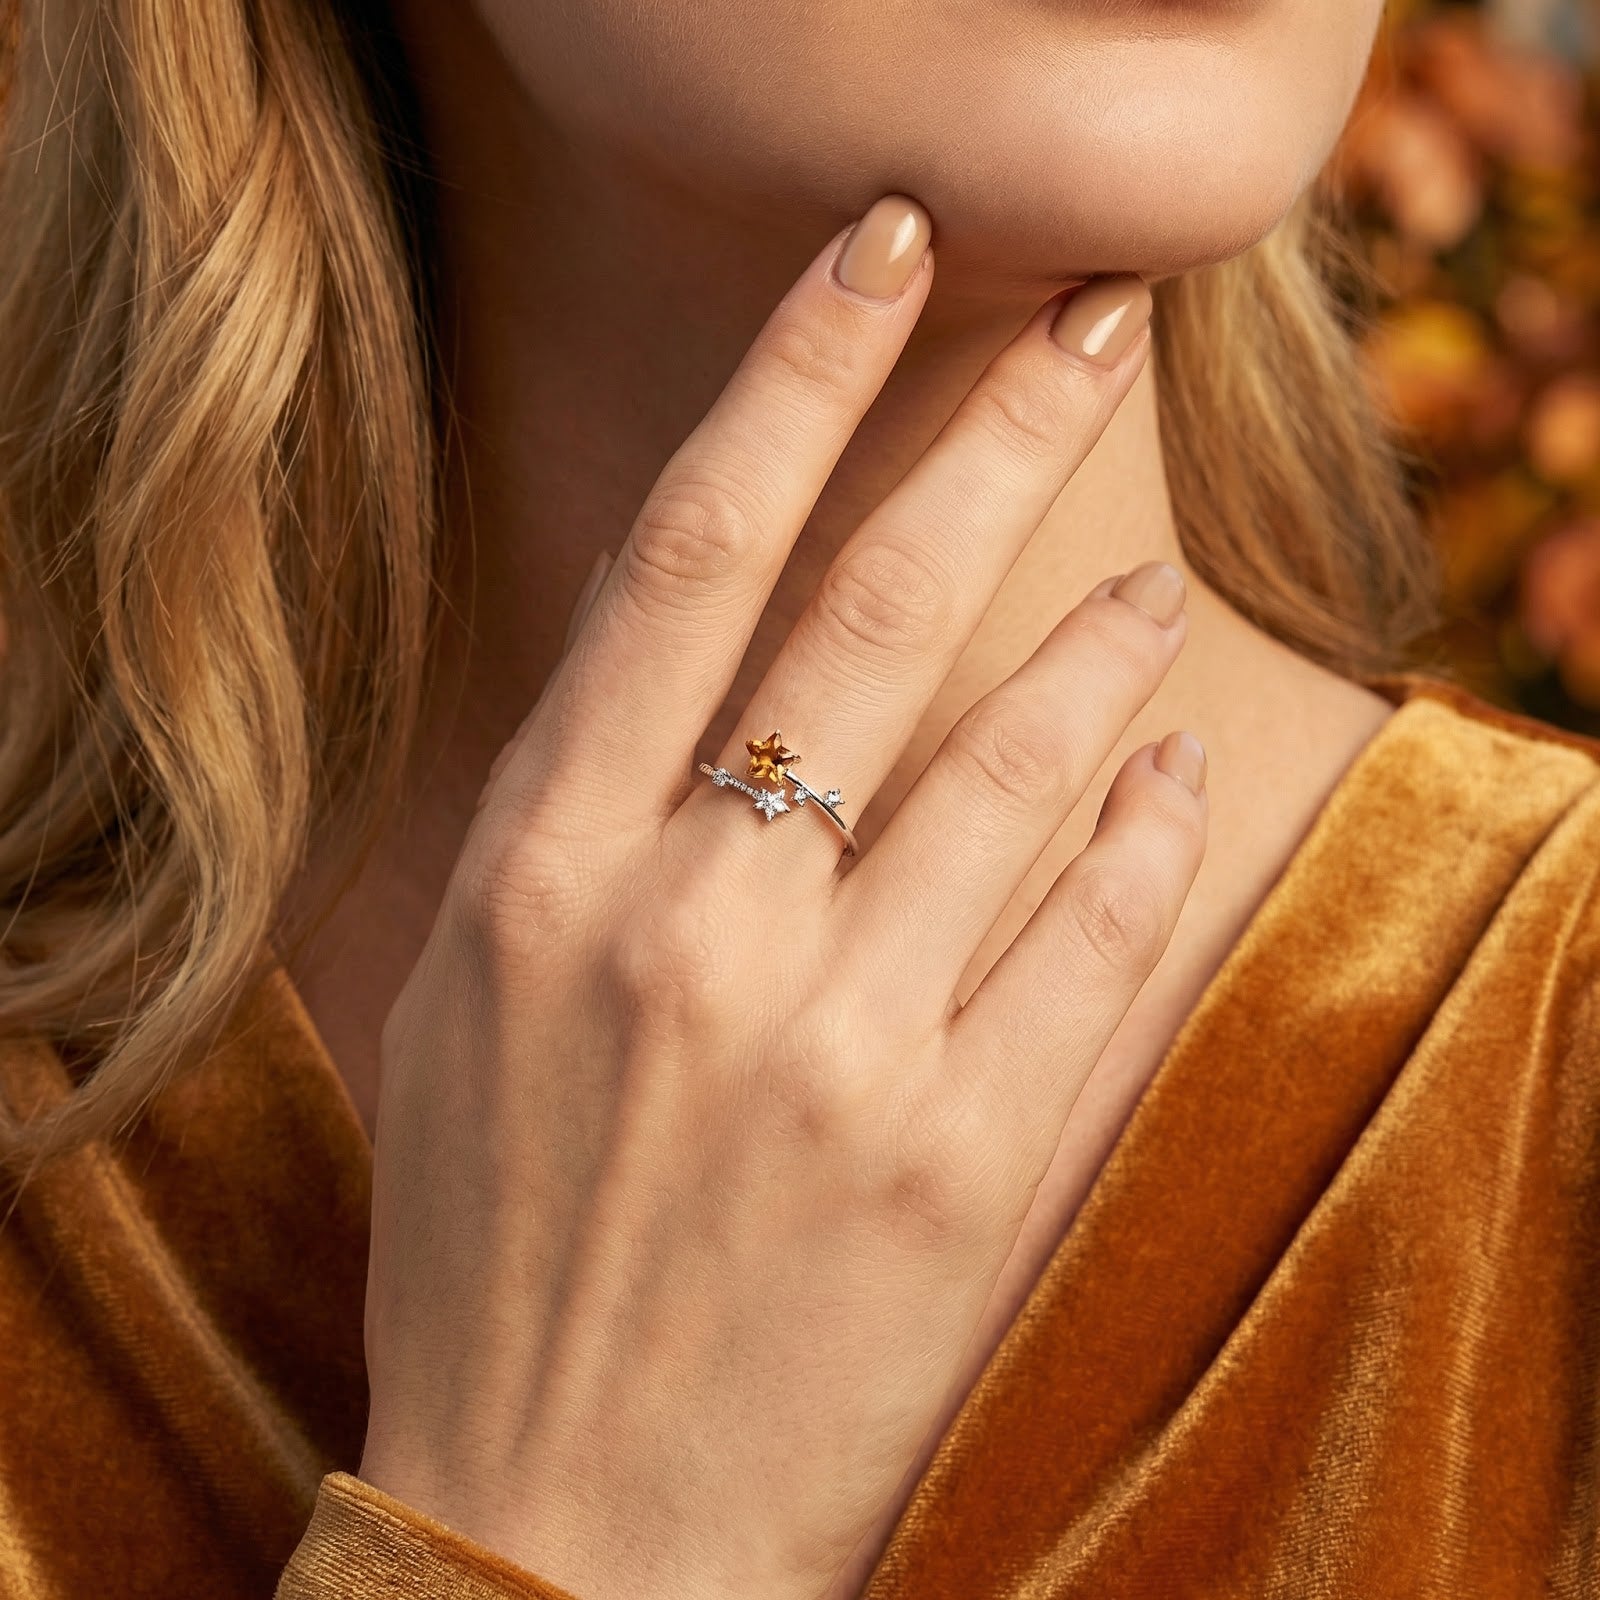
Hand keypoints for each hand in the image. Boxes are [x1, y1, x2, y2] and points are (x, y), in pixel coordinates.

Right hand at [357, 193, 1204, 1599]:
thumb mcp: (478, 1001)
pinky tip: (1165, 767)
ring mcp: (836, 1044)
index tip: (872, 262)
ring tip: (1149, 572)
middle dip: (995, 433)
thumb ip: (591, 830)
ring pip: (1018, 765)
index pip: (685, 560)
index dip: (790, 384)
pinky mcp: (959, 1157)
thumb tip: (733, 684)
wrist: (560, 1524)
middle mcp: (690, 929)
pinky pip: (1092, 941)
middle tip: (1095, 325)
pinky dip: (1143, 832)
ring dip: (1099, 641)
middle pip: (874, 611)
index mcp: (545, 874)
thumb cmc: (502, 1247)